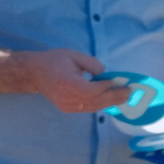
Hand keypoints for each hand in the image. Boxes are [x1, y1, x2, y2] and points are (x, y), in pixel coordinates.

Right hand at [14, 49, 131, 114]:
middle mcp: (67, 98)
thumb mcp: (74, 56)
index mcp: (68, 83)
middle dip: (114, 97)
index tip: (117, 80)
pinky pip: (87, 108)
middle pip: (95, 101)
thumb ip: (92, 64)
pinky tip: (110, 100)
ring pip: (93, 107)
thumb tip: (105, 75)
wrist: (34, 73)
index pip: (92, 89)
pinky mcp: (67, 108)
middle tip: (129, 93)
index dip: (106, 86)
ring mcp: (67, 105)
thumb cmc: (53, 61)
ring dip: (109, 102)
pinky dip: (100, 104)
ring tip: (124, 97)